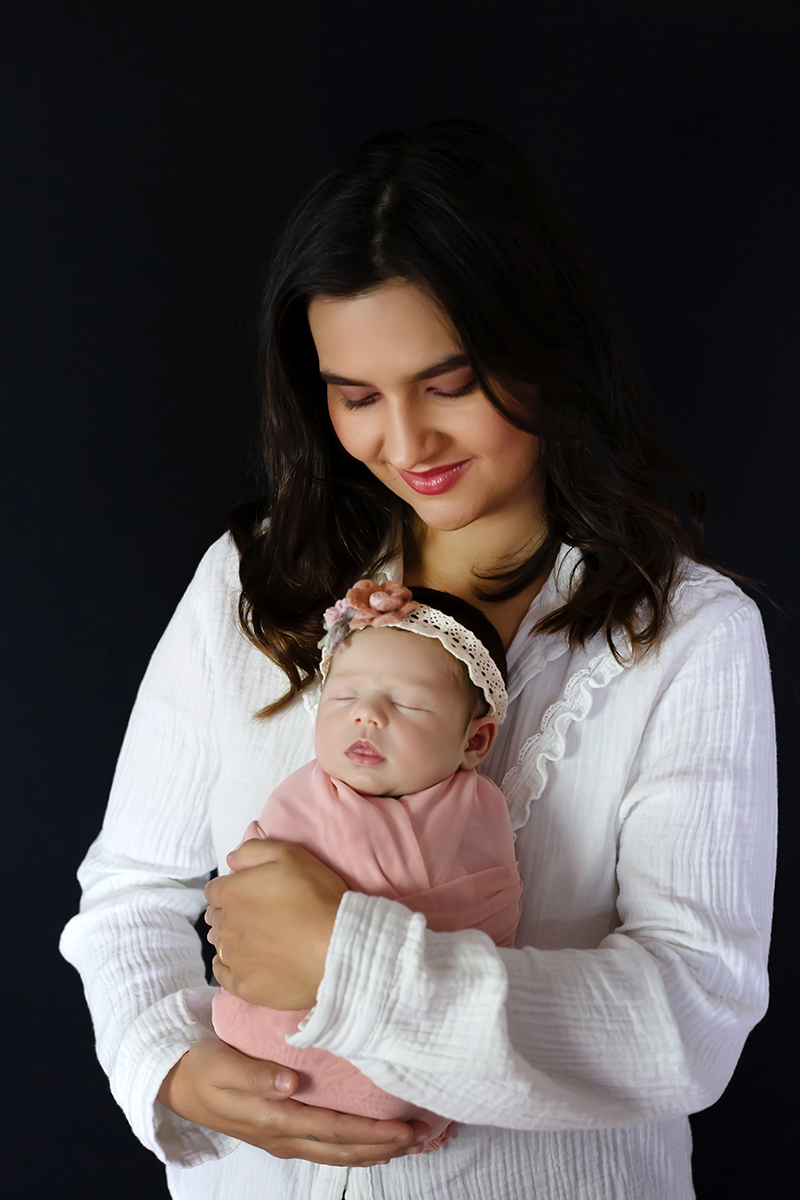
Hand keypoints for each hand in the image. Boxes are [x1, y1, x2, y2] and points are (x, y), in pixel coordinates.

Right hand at [157, 1040, 429, 1165]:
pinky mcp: (283, 1131)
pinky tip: (373, 1142)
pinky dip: (355, 1147)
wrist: (179, 1082)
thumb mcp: (223, 1065)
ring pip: (337, 1153)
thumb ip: (256, 1074)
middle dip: (383, 1145)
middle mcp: (283, 1135)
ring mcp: (283, 1138)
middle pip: (342, 1148)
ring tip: (408, 1142)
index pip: (332, 1130)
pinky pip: (327, 1146)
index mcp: (273, 1120)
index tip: (402, 1128)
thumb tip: (291, 1081)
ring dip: (373, 1150)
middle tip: (421, 1135)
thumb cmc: (204, 1067)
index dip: (369, 1132)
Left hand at [204, 839, 348, 1008]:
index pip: (215, 890)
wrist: (336, 947)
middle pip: (217, 918)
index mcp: (232, 893)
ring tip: (257, 940)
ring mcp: (233, 959)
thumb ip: (253, 851)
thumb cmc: (316, 896)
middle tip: (257, 915)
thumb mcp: (289, 854)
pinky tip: (240, 964)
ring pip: (220, 945)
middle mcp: (226, 926)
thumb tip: (231, 860)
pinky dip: (228, 968)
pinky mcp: (244, 986)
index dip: (231, 888)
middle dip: (231, 913)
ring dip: (232, 940)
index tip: (249, 892)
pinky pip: (224, 976)